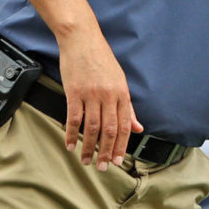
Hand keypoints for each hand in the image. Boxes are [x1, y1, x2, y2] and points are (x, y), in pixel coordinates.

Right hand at [56, 26, 141, 169]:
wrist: (82, 39)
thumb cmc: (102, 60)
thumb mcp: (120, 81)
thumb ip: (128, 107)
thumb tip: (138, 128)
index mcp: (122, 94)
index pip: (124, 126)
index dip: (122, 146)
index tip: (119, 161)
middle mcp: (109, 96)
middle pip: (109, 130)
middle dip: (107, 152)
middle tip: (103, 168)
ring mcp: (91, 94)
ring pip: (92, 127)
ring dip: (88, 147)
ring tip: (85, 161)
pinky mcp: (74, 92)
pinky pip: (74, 118)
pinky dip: (72, 134)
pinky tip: (70, 145)